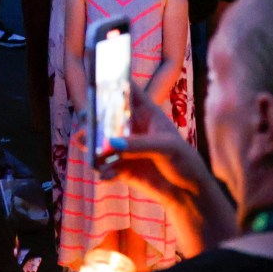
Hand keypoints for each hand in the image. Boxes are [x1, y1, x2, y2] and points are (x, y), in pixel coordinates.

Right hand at [98, 91, 227, 249]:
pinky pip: (104, 167)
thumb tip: (111, 142)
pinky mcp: (120, 168)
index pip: (126, 90)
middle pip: (105, 116)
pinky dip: (103, 171)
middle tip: (84, 130)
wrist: (188, 193)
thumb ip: (138, 145)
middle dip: (92, 121)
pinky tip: (108, 176)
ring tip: (93, 157)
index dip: (111, 81)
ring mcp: (124, 148)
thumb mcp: (166, 148)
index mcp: (145, 113)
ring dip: (92, 148)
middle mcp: (131, 128)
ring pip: (99, 142)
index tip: (93, 79)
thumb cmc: (184, 161)